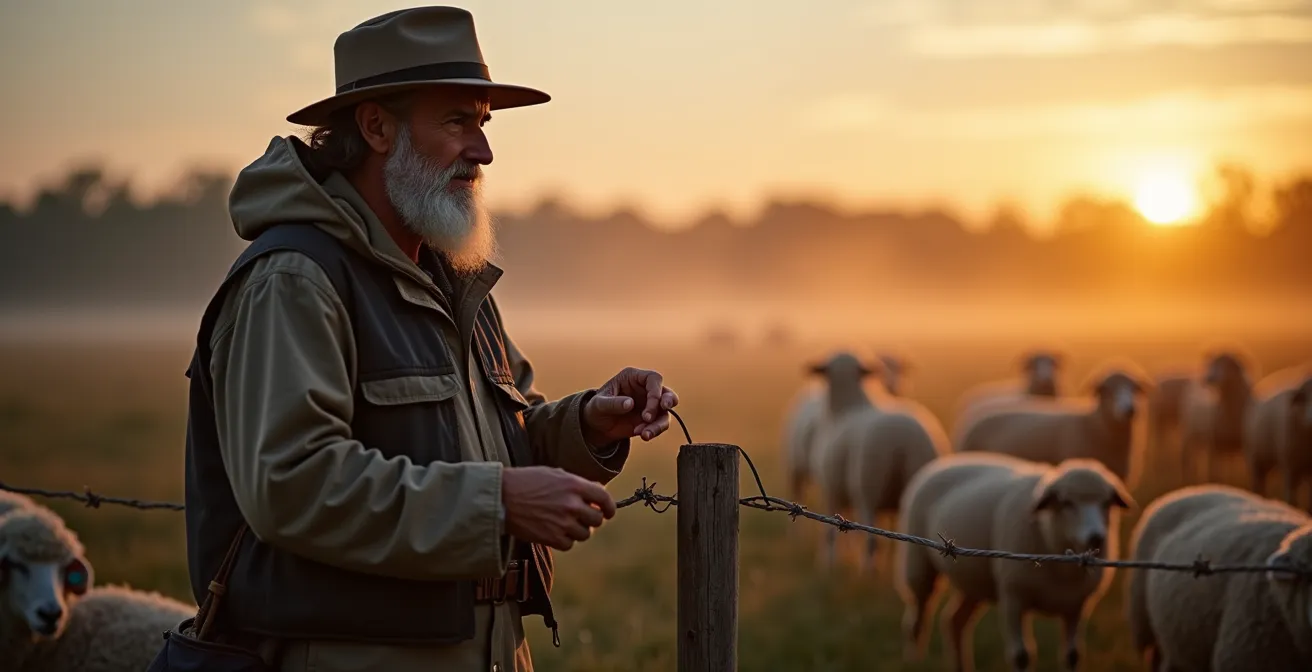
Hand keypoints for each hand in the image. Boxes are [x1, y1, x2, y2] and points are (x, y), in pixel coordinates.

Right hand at [501, 466, 615, 550]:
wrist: (502, 498)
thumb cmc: (526, 482)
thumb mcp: (554, 474)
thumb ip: (576, 484)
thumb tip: (595, 494)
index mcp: (574, 485)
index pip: (604, 498)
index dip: (609, 507)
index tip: (609, 512)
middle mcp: (572, 504)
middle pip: (597, 519)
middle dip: (592, 519)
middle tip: (582, 517)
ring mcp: (562, 523)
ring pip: (585, 534)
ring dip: (578, 530)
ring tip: (565, 523)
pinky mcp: (552, 538)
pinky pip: (569, 544)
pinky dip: (565, 540)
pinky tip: (555, 531)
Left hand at [581, 367, 678, 445]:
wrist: (597, 426)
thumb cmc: (596, 408)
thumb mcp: (599, 404)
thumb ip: (613, 403)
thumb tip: (630, 403)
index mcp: (633, 378)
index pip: (653, 378)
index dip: (656, 391)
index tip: (650, 408)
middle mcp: (645, 389)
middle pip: (666, 392)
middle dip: (667, 402)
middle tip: (660, 412)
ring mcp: (649, 404)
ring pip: (665, 411)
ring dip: (659, 424)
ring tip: (645, 434)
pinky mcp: (651, 419)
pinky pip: (660, 424)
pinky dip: (654, 431)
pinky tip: (642, 435)